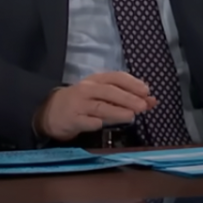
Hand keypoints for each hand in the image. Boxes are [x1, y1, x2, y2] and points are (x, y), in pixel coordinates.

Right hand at [34, 71, 158, 141]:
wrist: (51, 111)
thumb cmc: (83, 102)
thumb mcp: (103, 95)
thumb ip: (126, 97)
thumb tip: (152, 100)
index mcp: (97, 80)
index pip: (117, 77)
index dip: (132, 83)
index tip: (146, 91)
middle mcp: (88, 89)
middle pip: (109, 92)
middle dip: (127, 98)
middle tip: (143, 106)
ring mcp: (78, 104)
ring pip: (99, 107)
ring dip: (116, 111)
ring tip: (131, 116)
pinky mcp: (72, 119)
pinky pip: (86, 121)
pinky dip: (96, 123)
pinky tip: (104, 125)